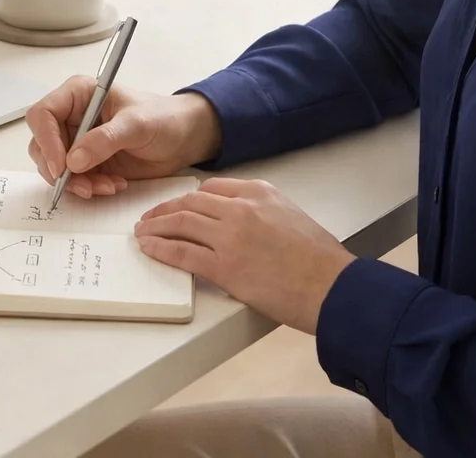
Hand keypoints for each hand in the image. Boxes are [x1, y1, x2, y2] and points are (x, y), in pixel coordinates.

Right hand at [24, 78, 221, 198]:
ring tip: (106, 186)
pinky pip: (72, 180)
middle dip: (60, 170)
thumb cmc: (162, 118)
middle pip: (41, 144)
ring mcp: (76, 141)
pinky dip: (88, 188)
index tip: (61, 167)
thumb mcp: (137, 125)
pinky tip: (113, 185)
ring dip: (75, 183)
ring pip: (54, 167)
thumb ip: (105, 140)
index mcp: (78, 95)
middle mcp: (71, 117)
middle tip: (85, 186)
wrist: (182, 138)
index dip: (46, 140)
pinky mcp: (86, 162)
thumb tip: (73, 161)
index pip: (43, 114)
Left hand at [134, 177, 355, 334]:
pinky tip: (149, 248)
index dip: (187, 199)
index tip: (176, 206)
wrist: (332, 287)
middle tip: (150, 218)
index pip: (210, 188)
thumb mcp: (290, 215)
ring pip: (179, 223)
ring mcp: (230, 236)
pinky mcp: (224, 267)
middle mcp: (241, 208)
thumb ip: (260, 210)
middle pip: (189, 203)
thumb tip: (234, 219)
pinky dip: (160, 248)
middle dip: (164, 210)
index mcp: (258, 192)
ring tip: (142, 232)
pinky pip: (181, 252)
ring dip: (155, 226)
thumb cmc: (319, 259)